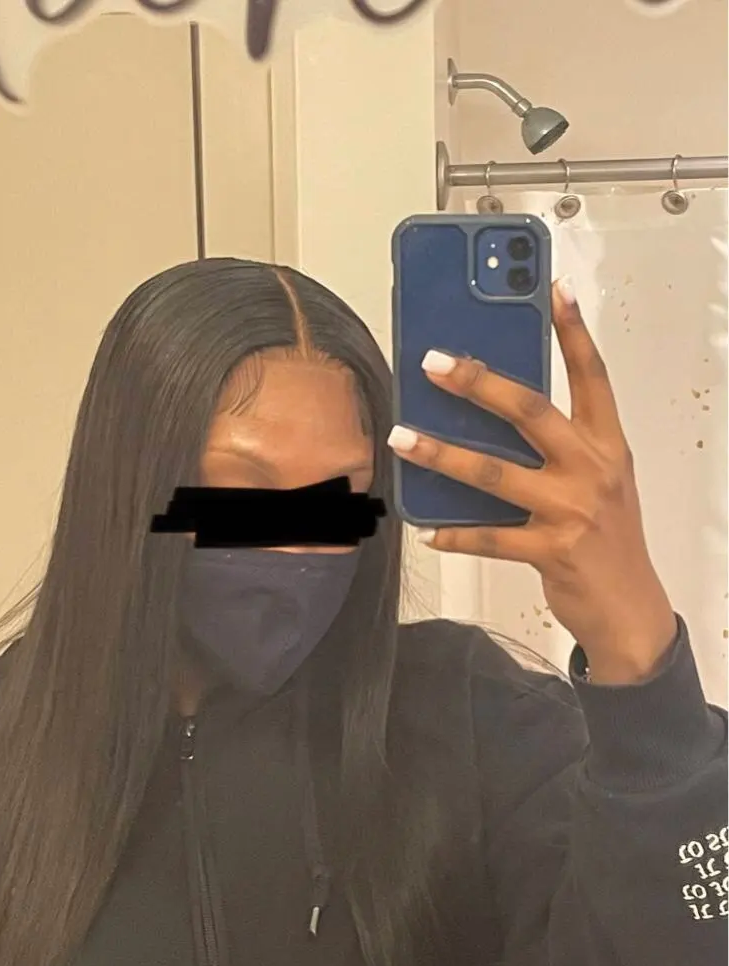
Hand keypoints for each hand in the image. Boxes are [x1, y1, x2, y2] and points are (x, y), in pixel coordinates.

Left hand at [387, 278, 676, 683]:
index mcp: (606, 444)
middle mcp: (593, 469)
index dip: (574, 332)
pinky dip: (455, 533)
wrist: (630, 608)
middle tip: (435, 363)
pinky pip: (490, 537)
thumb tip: (490, 413)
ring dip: (442, 454)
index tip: (553, 290)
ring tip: (402, 437)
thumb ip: (558, 447)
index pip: (593, 377)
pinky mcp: (552, 551)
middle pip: (532, 412)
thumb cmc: (605, 535)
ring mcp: (573, 510)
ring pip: (496, 473)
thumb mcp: (596, 481)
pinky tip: (426, 528)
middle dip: (480, 383)